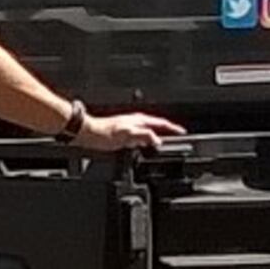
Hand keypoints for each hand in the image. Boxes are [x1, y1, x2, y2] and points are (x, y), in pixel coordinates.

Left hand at [71, 109, 185, 152]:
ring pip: (148, 132)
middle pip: (157, 126)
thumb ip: (144, 136)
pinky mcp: (122, 133)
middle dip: (167, 132)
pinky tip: (141, 148)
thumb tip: (157, 140)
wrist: (86, 133)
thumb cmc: (102, 133)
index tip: (182, 133)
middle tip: (175, 139)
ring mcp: (128, 127)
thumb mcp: (127, 135)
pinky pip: (139, 137)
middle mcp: (135, 121)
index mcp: (139, 120)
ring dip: (156, 137)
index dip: (173, 128)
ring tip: (162, 145)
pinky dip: (144, 142)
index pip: (162, 123)